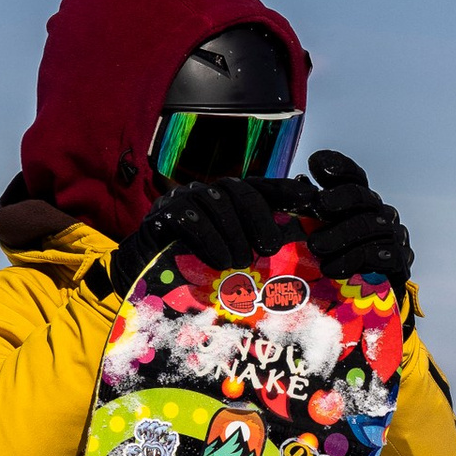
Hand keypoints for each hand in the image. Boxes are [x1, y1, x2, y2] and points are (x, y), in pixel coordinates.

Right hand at [107, 175, 280, 296]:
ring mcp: (184, 199)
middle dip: (260, 218)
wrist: (145, 268)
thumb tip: (294, 237)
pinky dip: (209, 241)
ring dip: (234, 235)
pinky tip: (220, 261)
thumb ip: (258, 241)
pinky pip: (190, 219)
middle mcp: (208, 192)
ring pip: (217, 205)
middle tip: (270, 247)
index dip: (286, 190)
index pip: (262, 187)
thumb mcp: (231, 251)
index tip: (311, 200)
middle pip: (240, 192)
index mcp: (228, 197)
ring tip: (241, 262)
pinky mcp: (163, 214)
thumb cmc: (194, 262)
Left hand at [279, 149, 411, 293]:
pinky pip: (380, 254)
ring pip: (370, 224)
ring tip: (315, 246)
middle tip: (318, 204)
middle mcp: (378, 214)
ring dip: (340, 233)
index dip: (338, 166)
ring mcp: (392, 236)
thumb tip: (299, 183)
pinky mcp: (399, 262)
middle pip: (362, 195)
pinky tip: (331, 268)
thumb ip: (308, 212)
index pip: (353, 176)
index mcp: (359, 204)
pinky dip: (352, 259)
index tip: (314, 163)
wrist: (364, 305)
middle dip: (339, 197)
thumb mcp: (317, 235)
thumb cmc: (336, 264)